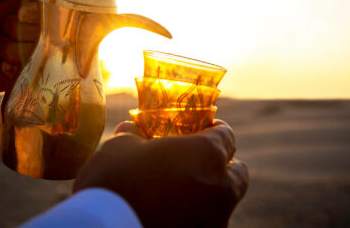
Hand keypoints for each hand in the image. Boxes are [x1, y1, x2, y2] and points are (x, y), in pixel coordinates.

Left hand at [0, 0, 56, 99]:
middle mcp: (36, 24)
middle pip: (48, 26)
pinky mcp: (31, 69)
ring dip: (13, 49)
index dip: (40, 6)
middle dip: (20, 29)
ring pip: (40, 48)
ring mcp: (35, 48)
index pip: (53, 0)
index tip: (23, 10)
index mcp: (30, 2)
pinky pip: (35, 67)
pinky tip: (1, 64)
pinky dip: (15, 66)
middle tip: (1, 28)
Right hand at [73, 120, 248, 227]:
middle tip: (197, 164)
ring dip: (210, 195)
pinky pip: (208, 224)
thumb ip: (134, 137)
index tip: (203, 131)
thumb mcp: (119, 149)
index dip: (213, 131)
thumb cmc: (113, 182)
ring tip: (181, 194)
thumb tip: (130, 131)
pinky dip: (197, 218)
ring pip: (224, 203)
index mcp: (207, 155)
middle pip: (236, 172)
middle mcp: (221, 188)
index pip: (225, 136)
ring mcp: (216, 221)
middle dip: (222, 166)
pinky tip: (173, 215)